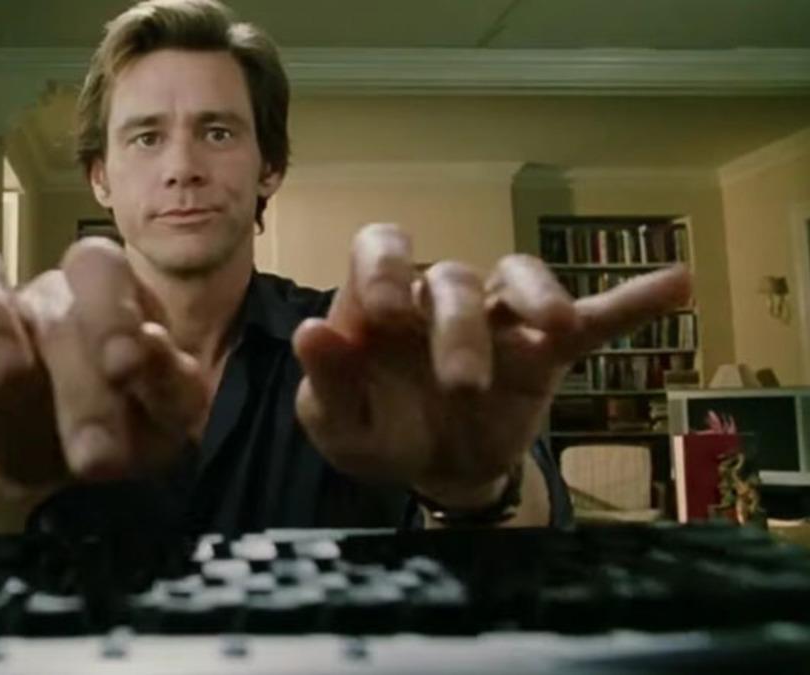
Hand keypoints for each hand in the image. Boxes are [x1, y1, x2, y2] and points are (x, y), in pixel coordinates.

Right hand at [0, 240, 207, 494]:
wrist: (54, 459)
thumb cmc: (122, 425)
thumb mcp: (163, 420)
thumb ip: (171, 384)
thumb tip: (154, 346)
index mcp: (114, 299)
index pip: (109, 277)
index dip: (115, 314)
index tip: (126, 370)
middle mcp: (53, 292)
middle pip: (54, 294)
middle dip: (73, 367)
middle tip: (93, 451)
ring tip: (6, 374)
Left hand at [293, 223, 691, 506]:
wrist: (434, 471)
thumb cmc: (378, 434)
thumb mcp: (336, 425)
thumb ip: (325, 382)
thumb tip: (310, 333)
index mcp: (383, 303)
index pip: (382, 247)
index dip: (385, 266)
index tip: (385, 313)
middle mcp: (441, 296)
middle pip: (457, 279)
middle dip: (460, 330)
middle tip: (463, 386)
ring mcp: (499, 319)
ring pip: (520, 282)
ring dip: (538, 302)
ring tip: (556, 329)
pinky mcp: (546, 352)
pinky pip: (594, 319)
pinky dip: (631, 303)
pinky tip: (675, 284)